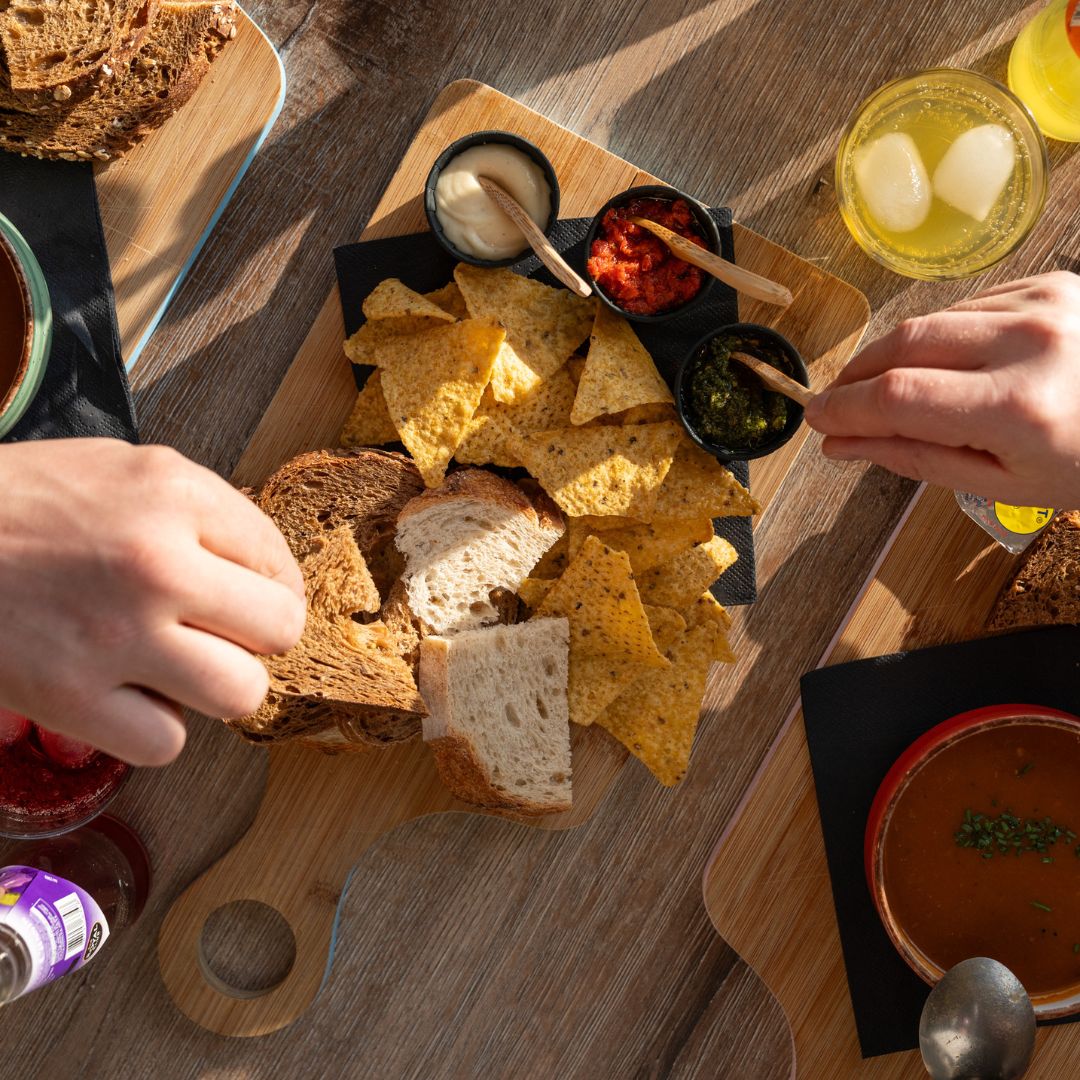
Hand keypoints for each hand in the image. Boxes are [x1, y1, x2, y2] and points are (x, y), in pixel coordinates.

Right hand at [0, 439, 304, 765]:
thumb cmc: (19, 504)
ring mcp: (115, 634)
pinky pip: (166, 743)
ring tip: (180, 668)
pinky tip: (128, 697)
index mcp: (174, 493)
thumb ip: (200, 512)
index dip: (270, 587)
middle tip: (221, 634)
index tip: (245, 597)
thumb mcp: (119, 469)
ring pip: (240, 693)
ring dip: (218, 687)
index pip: (280, 562)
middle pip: (279, 630)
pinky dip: (154, 730)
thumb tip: (267, 572)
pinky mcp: (68, 697)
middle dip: (258, 637)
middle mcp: (155, 562)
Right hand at [804, 271, 1079, 508]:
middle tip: (836, 403)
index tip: (815, 421)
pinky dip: (942, 336)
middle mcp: (1030, 341)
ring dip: (897, 356)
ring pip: (931, 321)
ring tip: (890, 391)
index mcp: (1019, 407)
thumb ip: (916, 457)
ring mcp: (1044, 302)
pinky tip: (946, 365)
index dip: (843, 408)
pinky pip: (968, 306)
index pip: (897, 397)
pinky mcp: (1051, 283)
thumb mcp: (1006, 482)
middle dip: (857, 375)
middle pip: (903, 344)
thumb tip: (843, 444)